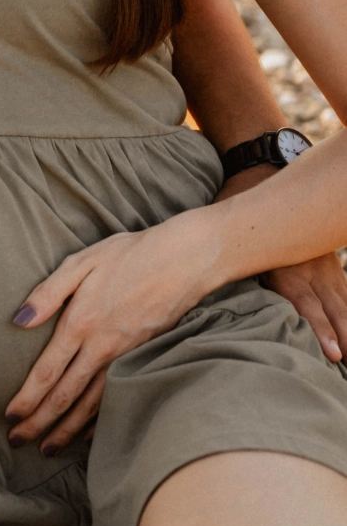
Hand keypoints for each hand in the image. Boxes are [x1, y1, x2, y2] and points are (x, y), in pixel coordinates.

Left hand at [4, 215, 212, 454]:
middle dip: (40, 422)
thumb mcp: (81, 262)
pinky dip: (100, 421)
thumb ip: (48, 293)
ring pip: (91, 404)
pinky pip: (116, 398)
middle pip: (66, 396)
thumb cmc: (129, 255)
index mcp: (81, 323)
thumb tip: (18, 321)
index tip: (9, 417)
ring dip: (68, 429)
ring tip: (48, 448)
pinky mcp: (143, 359)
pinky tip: (88, 433)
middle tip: (18, 442)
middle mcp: (101, 347)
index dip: (28, 399)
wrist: (184, 260)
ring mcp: (125, 357)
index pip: (48, 372)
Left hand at [215, 164, 346, 360]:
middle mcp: (307, 266)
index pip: (305, 305)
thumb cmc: (235, 206)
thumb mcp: (226, 232)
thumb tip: (193, 285)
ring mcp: (322, 263)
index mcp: (283, 265)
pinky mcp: (327, 260)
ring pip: (341, 300)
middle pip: (330, 307)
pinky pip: (343, 289)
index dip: (319, 329)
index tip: (332, 354)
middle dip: (342, 335)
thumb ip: (223, 261)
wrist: (260, 171)